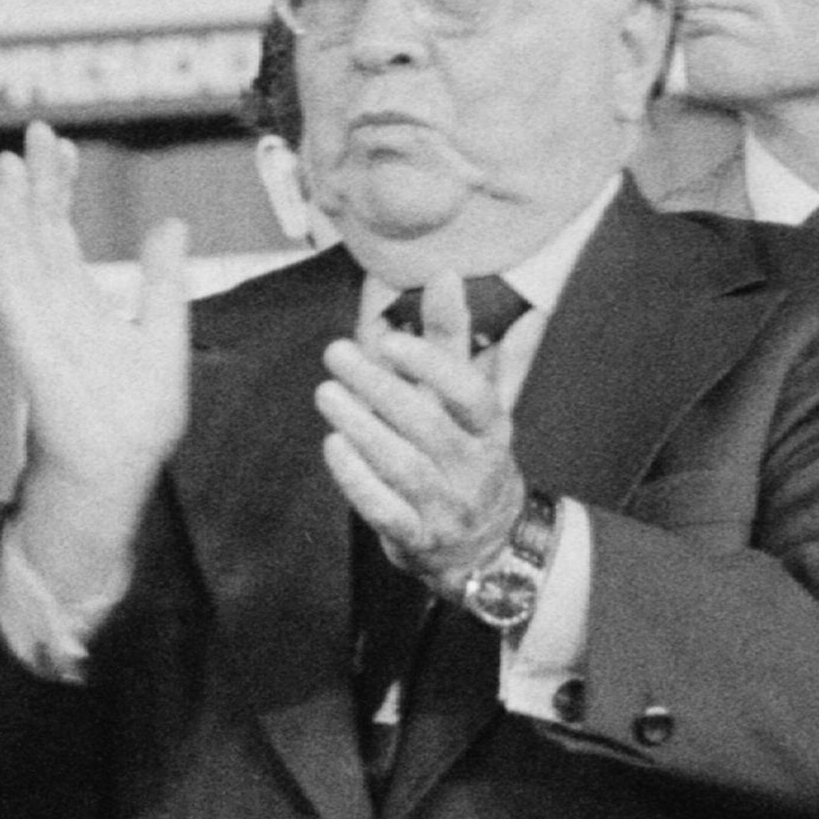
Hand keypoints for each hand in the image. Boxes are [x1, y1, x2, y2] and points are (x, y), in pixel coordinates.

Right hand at [0, 129, 189, 632]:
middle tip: (33, 132)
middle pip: (36, 232)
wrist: (116, 473)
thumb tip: (172, 222)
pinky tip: (2, 219)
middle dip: (33, 183)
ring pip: (18, 255)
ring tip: (9, 166)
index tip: (60, 144)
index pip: (61, 230)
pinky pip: (12, 293)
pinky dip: (5, 254)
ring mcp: (37, 326)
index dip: (58, 186)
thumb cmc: (136, 418)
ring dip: (11, 210)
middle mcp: (51, 306)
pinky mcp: (31, 349)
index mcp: (78, 300)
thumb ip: (164, 281)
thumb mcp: (164, 336)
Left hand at [317, 275, 525, 581]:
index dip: (431, 365)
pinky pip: (387, 512)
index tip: (388, 339)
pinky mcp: (419, 539)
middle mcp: (475, 468)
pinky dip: (357, 480)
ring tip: (327, 393)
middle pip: (428, 426)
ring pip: (405, 468)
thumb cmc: (465, 450)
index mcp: (492, 428)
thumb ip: (452, 339)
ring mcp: (449, 508)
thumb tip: (444, 274)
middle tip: (336, 352)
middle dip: (379, 388)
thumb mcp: (467, 397)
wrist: (487, 544)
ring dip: (362, 428)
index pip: (471, 394)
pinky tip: (333, 446)